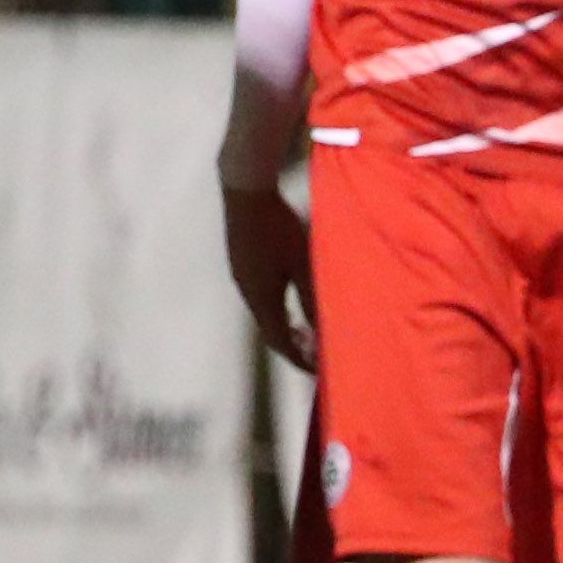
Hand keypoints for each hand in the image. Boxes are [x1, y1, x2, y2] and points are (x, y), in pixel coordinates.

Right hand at [221, 182, 316, 370]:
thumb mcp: (303, 264)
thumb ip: (312, 297)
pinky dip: (277, 308)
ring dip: (285, 325)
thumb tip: (321, 329)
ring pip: (265, 313)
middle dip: (293, 345)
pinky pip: (260, 297)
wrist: (246, 192)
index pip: (280, 341)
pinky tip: (291, 297)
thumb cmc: (279, 227)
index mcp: (262, 298)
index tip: (317, 370)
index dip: (299, 359)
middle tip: (315, 353)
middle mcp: (247, 292)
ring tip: (307, 330)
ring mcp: (241, 277)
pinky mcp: (241, 262)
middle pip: (270, 330)